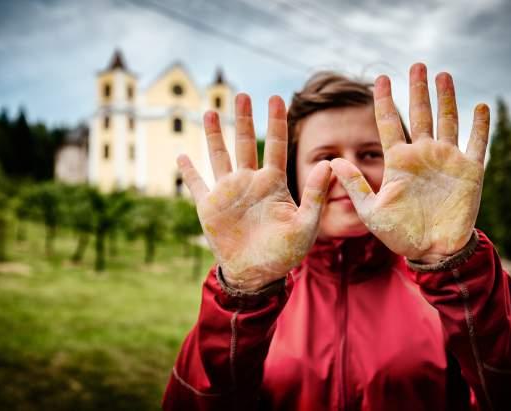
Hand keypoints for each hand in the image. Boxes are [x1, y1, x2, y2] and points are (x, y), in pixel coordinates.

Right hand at [177, 94, 331, 290]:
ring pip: (219, 155)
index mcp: (273, 183)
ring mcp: (227, 192)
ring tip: (211, 111)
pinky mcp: (208, 206)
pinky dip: (188, 171)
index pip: (277, 146)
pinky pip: (196, 184)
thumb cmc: (285, 252)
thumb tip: (327, 163)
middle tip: (242, 95)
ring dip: (215, 135)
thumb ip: (315, 195)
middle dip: (244, 119)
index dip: (277, 122)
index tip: (277, 98)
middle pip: (246, 143)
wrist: (257, 274)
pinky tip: (182, 155)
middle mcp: (249, 182)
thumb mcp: (305, 224)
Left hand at [330, 63, 489, 262]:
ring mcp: (446, 160)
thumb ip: (354, 185)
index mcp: (398, 161)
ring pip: (447, 121)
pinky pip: (476, 143)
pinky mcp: (469, 171)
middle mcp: (422, 155)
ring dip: (446, 98)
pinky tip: (480, 107)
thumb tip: (332, 162)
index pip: (389, 123)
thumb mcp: (371, 210)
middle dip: (418, 90)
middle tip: (417, 65)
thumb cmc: (399, 233)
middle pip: (419, 114)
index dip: (384, 100)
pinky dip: (480, 126)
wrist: (431, 251)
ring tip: (442, 75)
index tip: (380, 77)